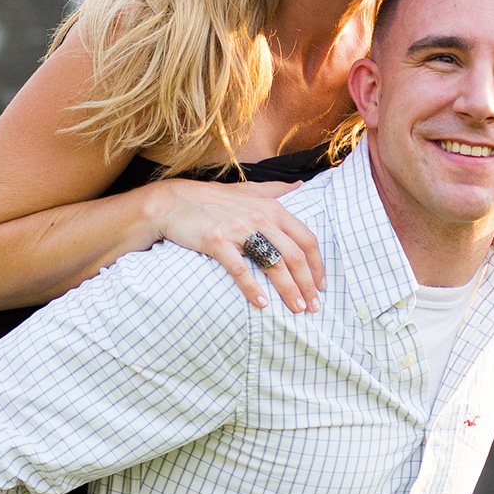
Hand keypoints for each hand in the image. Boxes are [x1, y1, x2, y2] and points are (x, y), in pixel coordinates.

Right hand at [152, 178, 325, 312]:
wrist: (171, 202)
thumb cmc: (211, 199)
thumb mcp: (247, 190)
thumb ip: (275, 190)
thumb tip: (299, 185)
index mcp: (271, 208)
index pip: (305, 239)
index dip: (317, 265)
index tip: (321, 286)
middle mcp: (259, 217)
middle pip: (294, 255)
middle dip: (308, 284)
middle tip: (313, 307)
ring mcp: (238, 229)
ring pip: (274, 263)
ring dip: (289, 289)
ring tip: (296, 309)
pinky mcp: (217, 241)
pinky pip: (240, 269)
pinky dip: (253, 288)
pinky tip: (262, 304)